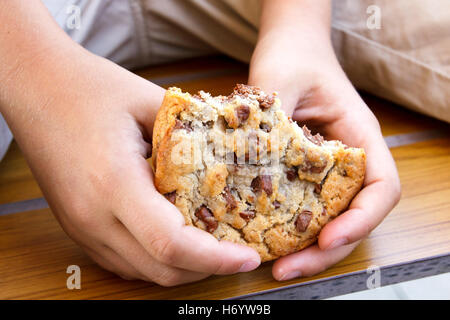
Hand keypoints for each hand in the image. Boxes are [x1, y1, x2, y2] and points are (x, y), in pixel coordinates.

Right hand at [4, 52, 260, 285]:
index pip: (171, 244)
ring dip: (184, 268)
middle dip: (207, 270)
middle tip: (237, 253)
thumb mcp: (149, 102)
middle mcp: (94, 217)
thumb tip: (226, 157)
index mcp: (114, 182)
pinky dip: (157, 260)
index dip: (216, 259)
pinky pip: (125, 261)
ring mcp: (82, 227)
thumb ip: (191, 134)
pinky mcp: (78, 227)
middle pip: (161, 270)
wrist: (35, 88)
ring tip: (213, 248)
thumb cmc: (88, 88)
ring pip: (142, 272)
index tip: (247, 257)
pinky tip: (177, 240)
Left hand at [249, 48, 400, 280]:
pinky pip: (303, 209)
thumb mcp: (281, 76)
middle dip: (326, 250)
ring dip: (307, 249)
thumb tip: (244, 154)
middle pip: (354, 216)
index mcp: (359, 136)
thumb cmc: (294, 55)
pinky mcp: (301, 173)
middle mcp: (348, 159)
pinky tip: (262, 240)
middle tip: (286, 269)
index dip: (362, 220)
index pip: (382, 187)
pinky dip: (289, 231)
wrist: (290, 48)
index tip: (328, 236)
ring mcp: (325, 170)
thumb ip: (268, 110)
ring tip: (274, 266)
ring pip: (329, 220)